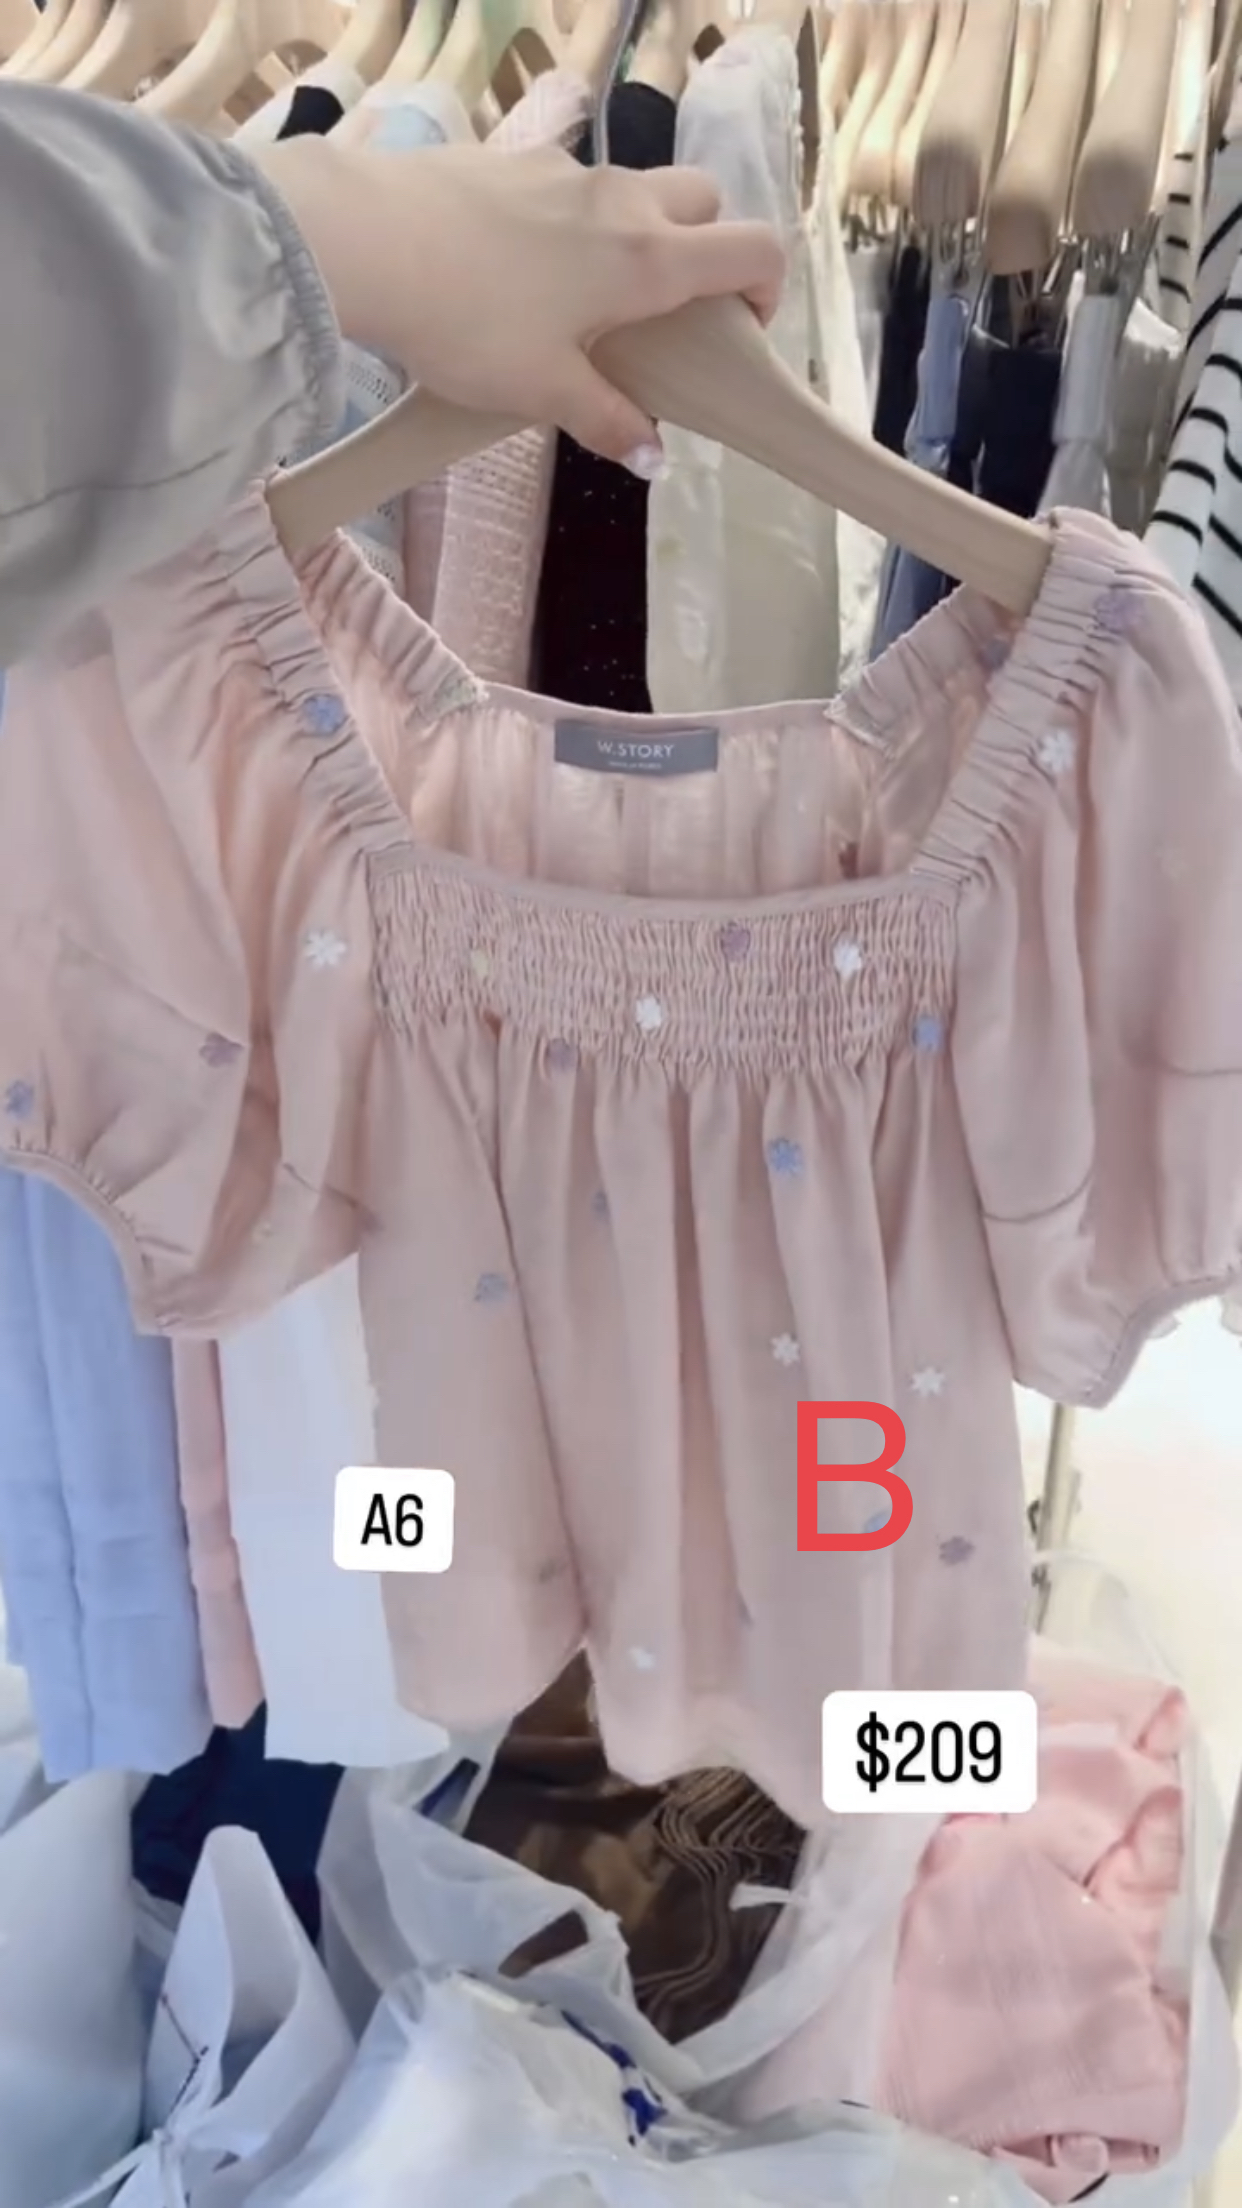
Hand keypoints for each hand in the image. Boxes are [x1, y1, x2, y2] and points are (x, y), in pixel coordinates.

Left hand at [253, 136, 785, 468]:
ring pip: (637, 186)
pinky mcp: (516, 159)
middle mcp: (622, 201)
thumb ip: (606, 421)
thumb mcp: (542, 390)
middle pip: (704, 201)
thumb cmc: (469, 322)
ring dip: (641, 231)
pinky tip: (526, 267)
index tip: (741, 330)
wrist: (370, 238)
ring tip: (593, 295)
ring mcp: (568, 171)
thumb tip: (652, 458)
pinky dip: (578, 219)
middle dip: (709, 248)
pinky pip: (573, 184)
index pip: (752, 249)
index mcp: (648, 260)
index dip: (767, 287)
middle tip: (672, 309)